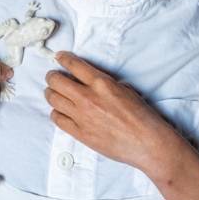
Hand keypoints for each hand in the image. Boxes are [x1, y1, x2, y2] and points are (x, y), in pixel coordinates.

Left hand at [44, 51, 169, 171]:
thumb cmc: (141, 116)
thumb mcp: (125, 88)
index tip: (59, 57)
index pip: (73, 65)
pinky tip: (60, 111)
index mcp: (101, 83)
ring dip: (51, 93)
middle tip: (53, 77)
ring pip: (53, 99)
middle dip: (52, 76)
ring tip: (53, 93)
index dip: (62, 58)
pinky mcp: (80, 133)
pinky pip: (58, 119)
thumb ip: (104, 83)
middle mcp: (87, 97)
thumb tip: (89, 81)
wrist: (146, 142)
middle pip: (56, 81)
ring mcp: (82, 116)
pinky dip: (56, 113)